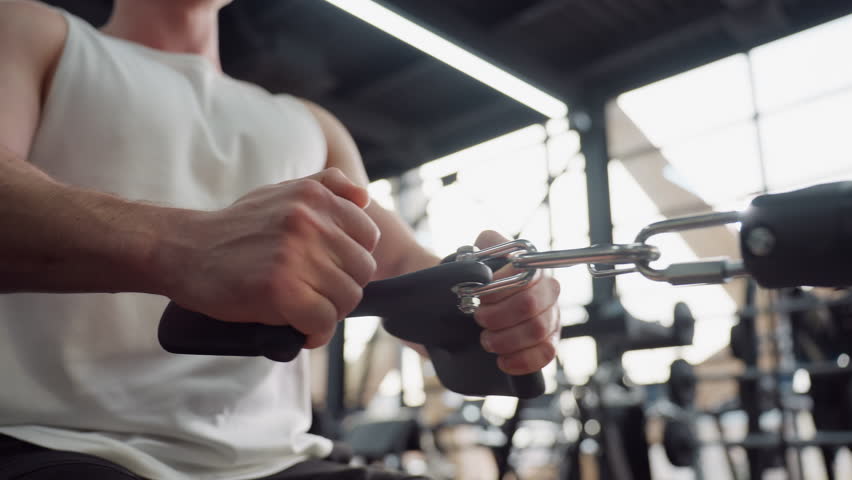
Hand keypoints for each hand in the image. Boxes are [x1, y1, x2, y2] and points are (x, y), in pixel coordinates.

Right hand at [165, 168, 379, 348]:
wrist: (183, 249)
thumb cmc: (236, 228)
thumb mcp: (281, 192)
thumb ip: (325, 187)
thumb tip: (365, 197)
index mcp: (314, 196)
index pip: (369, 237)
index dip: (351, 260)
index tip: (327, 270)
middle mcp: (309, 220)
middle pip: (363, 270)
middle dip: (342, 288)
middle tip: (314, 295)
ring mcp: (296, 254)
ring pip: (347, 297)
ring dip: (328, 312)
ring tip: (302, 310)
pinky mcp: (281, 289)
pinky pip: (324, 321)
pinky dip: (314, 332)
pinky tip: (297, 328)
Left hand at [473, 231, 560, 374]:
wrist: (475, 303)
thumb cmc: (476, 281)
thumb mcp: (473, 259)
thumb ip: (480, 252)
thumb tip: (480, 260)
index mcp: (530, 264)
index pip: (523, 275)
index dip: (496, 289)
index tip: (477, 297)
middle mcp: (546, 287)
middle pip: (529, 305)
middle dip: (497, 316)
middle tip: (479, 319)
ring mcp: (551, 314)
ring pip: (537, 330)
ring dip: (505, 339)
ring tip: (486, 340)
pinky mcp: (550, 339)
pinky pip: (546, 352)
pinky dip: (522, 360)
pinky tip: (503, 361)